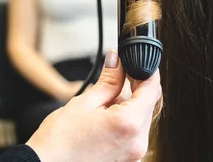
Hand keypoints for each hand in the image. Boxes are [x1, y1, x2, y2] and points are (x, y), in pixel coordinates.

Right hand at [26, 50, 161, 161]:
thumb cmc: (60, 139)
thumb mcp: (85, 102)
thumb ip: (109, 80)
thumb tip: (118, 60)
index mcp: (129, 124)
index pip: (152, 90)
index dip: (146, 72)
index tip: (136, 62)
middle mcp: (137, 143)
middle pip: (148, 105)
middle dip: (134, 88)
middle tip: (114, 77)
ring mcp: (133, 155)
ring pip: (140, 119)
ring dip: (128, 106)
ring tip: (102, 104)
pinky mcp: (126, 161)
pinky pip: (133, 134)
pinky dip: (123, 122)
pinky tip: (104, 119)